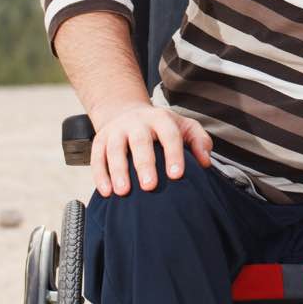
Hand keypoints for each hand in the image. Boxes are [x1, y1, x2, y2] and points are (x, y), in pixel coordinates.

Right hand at [91, 100, 212, 197]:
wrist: (126, 111)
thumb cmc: (162, 126)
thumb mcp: (184, 126)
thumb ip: (199, 141)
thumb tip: (205, 162)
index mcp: (161, 118)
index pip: (170, 135)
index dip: (173, 155)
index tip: (177, 176)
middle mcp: (137, 122)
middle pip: (140, 142)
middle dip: (144, 164)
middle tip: (150, 187)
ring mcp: (116, 131)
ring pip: (115, 150)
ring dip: (118, 171)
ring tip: (123, 192)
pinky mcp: (100, 140)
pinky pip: (97, 157)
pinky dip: (100, 175)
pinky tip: (106, 192)